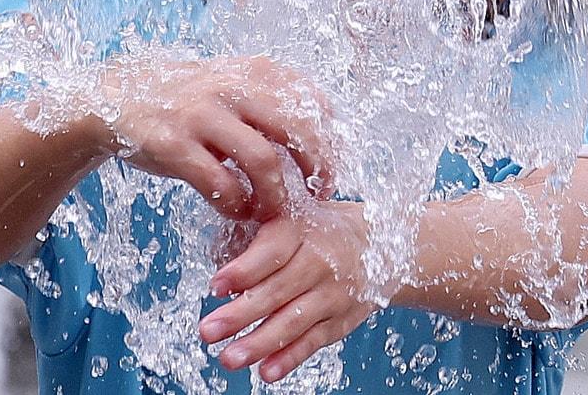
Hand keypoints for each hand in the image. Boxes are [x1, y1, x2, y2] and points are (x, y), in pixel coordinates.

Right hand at [96, 53, 332, 220]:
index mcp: (253, 71)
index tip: (332, 164)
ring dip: (276, 195)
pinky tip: (237, 212)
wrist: (116, 98)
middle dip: (318, 165)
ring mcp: (202, 115)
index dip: (331, 137)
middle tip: (321, 192)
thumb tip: (324, 126)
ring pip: (262, 159)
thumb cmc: (186, 99)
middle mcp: (232, 87)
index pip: (312, 101)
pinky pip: (220, 183)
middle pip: (298, 128)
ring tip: (274, 212)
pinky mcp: (175, 145)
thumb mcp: (231, 83)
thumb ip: (271, 97)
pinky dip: (236, 204)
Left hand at [198, 202, 376, 382]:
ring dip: (260, 342)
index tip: (216, 285)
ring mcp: (332, 294)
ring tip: (229, 357)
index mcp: (301, 230)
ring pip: (293, 321)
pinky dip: (290, 358)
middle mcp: (319, 262)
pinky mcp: (339, 320)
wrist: (379, 245)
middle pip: (278, 291)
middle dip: (240, 314)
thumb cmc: (321, 231)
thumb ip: (260, 242)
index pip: (272, 252)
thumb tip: (223, 277)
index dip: (244, 270)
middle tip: (208, 330)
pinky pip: (313, 341)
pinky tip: (267, 371)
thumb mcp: (293, 217)